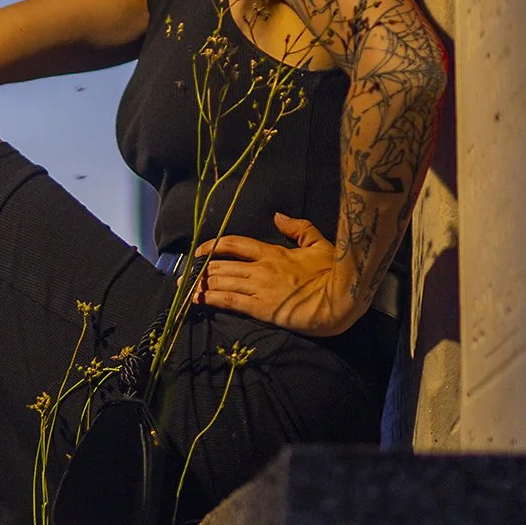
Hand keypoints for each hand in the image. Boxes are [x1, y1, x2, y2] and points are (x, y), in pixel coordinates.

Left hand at [191, 213, 357, 336]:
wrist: (339, 298)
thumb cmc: (331, 272)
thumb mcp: (318, 243)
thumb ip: (298, 228)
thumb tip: (278, 216)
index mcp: (271, 252)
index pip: (234, 244)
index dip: (213, 246)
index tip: (200, 251)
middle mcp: (260, 268)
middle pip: (222, 266)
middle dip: (202, 270)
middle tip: (187, 275)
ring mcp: (259, 289)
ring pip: (221, 283)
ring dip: (201, 285)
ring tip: (186, 288)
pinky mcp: (260, 309)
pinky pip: (228, 301)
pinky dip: (209, 299)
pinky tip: (196, 301)